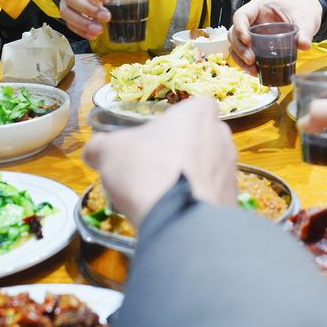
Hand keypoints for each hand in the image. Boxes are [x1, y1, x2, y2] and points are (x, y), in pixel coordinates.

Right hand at [83, 97, 236, 227]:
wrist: (179, 221)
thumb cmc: (147, 171)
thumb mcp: (110, 153)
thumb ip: (101, 146)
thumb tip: (93, 150)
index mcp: (198, 115)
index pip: (199, 105)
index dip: (182, 118)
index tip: (163, 133)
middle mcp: (222, 137)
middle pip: (204, 137)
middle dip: (185, 149)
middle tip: (157, 166)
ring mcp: (231, 170)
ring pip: (210, 167)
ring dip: (192, 176)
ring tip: (164, 194)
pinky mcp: (232, 201)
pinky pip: (213, 195)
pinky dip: (198, 201)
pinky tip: (176, 212)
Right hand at [229, 0, 322, 70]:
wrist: (304, 15)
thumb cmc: (301, 12)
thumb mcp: (305, 20)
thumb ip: (305, 31)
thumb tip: (305, 45)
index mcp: (259, 6)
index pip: (241, 15)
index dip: (240, 28)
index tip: (248, 41)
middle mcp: (252, 18)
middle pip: (234, 32)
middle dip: (240, 48)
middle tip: (251, 60)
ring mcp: (251, 30)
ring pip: (235, 44)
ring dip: (240, 58)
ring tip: (253, 70)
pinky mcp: (254, 42)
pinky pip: (243, 52)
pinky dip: (245, 63)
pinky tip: (254, 71)